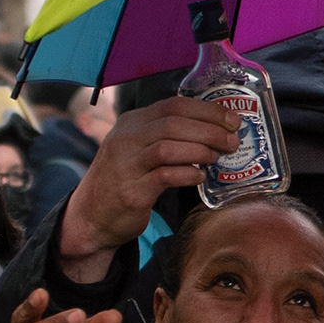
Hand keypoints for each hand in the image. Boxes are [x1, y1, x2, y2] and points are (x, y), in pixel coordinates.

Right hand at [57, 96, 241, 277]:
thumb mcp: (138, 148)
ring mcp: (126, 165)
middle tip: (233, 141)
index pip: (174, 105)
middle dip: (210, 130)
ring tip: (217, 158)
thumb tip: (215, 130)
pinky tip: (200, 177)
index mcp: (131, 123)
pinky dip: (188, 174)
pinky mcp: (131, 191)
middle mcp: (126, 139)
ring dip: (201, 151)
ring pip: (168, 147)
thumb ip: (166, 136)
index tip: (232, 119)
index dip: (207, 110)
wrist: (91, 216)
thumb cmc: (124, 180)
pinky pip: (165, 176)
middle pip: (174, 123)